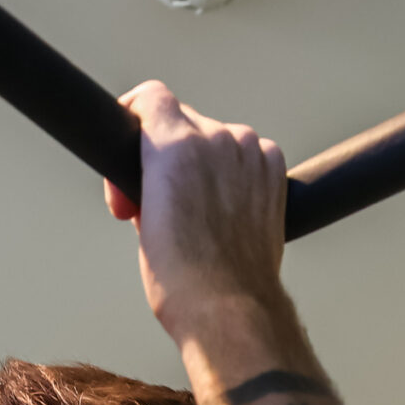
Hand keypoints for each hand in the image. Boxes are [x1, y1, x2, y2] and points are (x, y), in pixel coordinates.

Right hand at [106, 81, 289, 345]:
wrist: (228, 306)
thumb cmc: (179, 275)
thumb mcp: (141, 217)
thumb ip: (148, 176)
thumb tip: (158, 172)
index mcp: (174, 146)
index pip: (150, 98)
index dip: (134, 114)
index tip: (131, 140)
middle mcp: (217, 138)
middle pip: (183, 122)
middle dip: (164, 153)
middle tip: (154, 199)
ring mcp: (250, 152)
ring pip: (216, 139)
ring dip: (202, 163)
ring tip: (193, 210)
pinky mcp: (273, 169)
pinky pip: (248, 154)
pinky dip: (234, 173)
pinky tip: (223, 208)